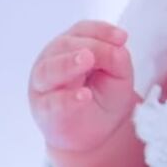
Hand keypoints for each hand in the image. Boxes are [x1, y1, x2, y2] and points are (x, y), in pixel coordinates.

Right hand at [28, 20, 138, 151]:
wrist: (94, 136)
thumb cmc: (104, 99)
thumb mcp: (119, 76)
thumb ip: (116, 59)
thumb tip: (116, 47)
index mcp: (71, 48)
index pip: (82, 31)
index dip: (101, 31)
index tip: (122, 37)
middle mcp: (53, 61)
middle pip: (64, 45)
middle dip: (86, 46)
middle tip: (97, 51)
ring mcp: (45, 86)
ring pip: (49, 70)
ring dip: (68, 63)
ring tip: (86, 60)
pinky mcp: (45, 110)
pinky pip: (53, 102)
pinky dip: (68, 99)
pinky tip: (84, 96)